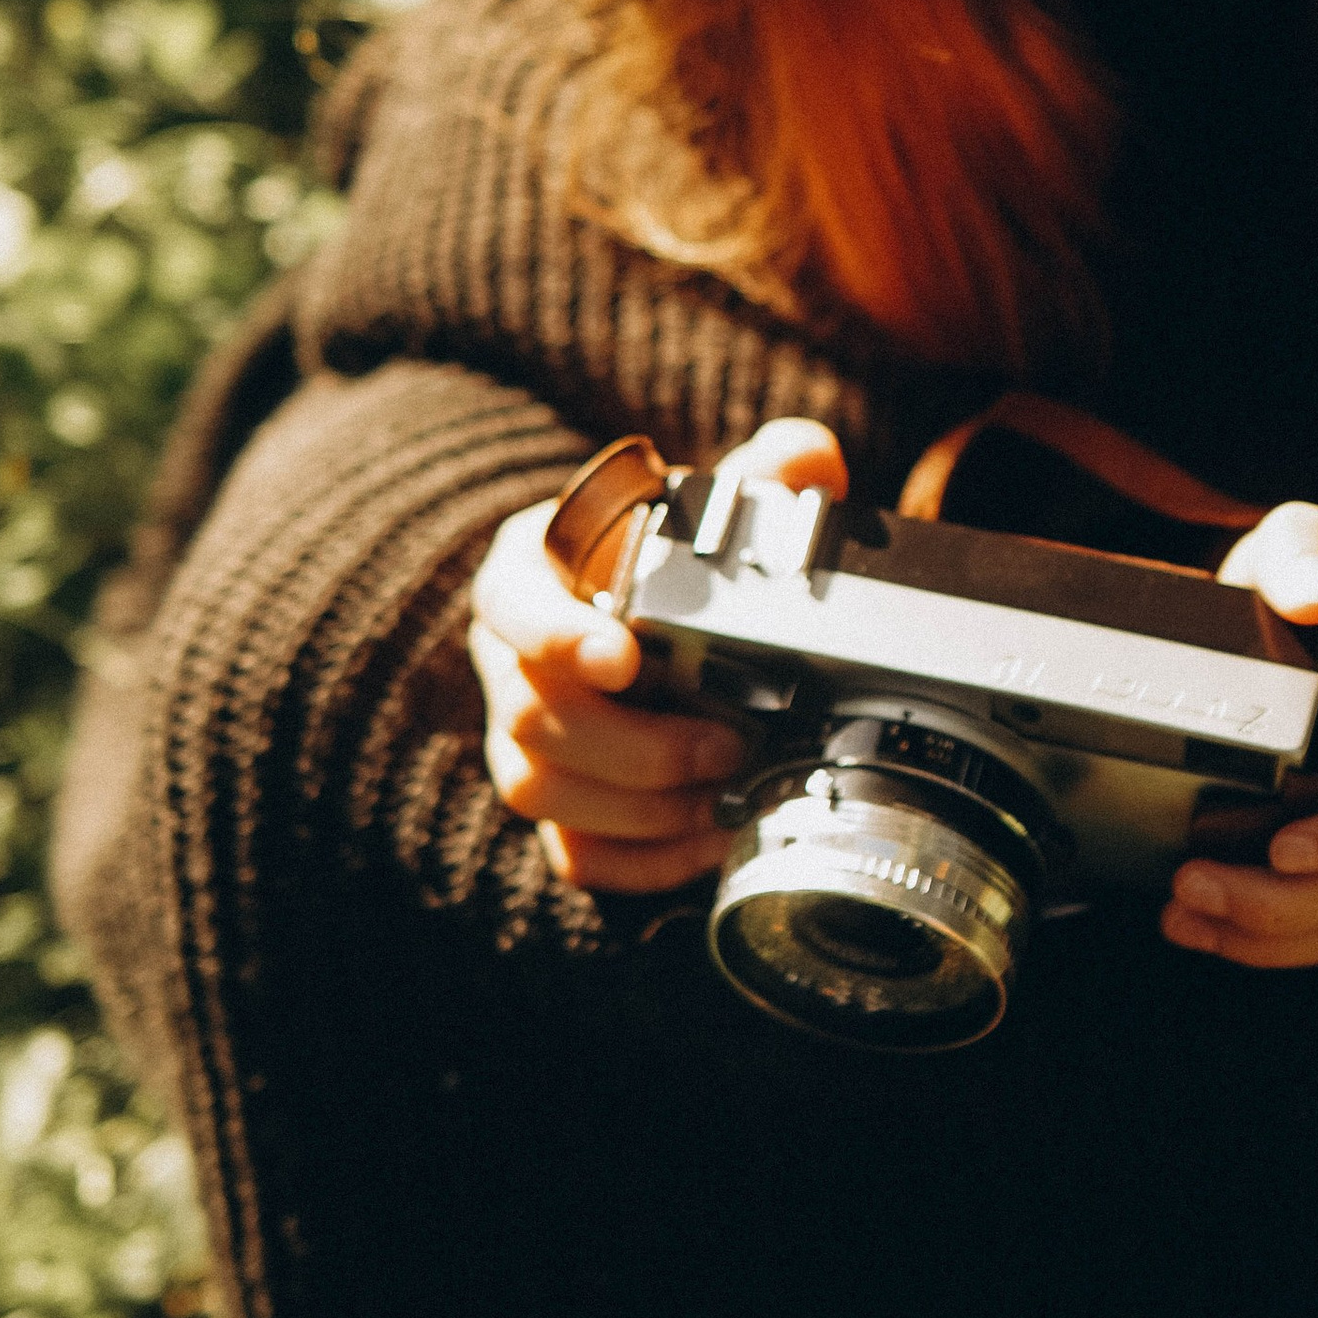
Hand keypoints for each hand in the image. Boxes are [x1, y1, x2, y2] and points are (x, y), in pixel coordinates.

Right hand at [467, 418, 847, 896]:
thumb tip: (809, 455)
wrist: (658, 620)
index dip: (553, 634)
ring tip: (720, 797)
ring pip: (539, 789)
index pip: (509, 601)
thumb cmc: (670, 560)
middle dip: (633, 745)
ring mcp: (520, 739)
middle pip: (531, 716)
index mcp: (531, 574)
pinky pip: (570, 852)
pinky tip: (706, 846)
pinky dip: (639, 862)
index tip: (623, 657)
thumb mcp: (709, 509)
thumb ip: (760, 477)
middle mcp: (508, 660)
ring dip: (637, 808)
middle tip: (722, 744)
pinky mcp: (553, 803)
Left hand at [1160, 503, 1317, 966]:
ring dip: (1282, 935)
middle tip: (1196, 891)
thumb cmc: (1313, 593)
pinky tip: (1219, 931)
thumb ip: (1302, 551)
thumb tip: (1316, 593)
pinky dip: (1292, 940)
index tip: (1280, 849)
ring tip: (1190, 915)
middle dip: (1295, 904)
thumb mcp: (1300, 552)